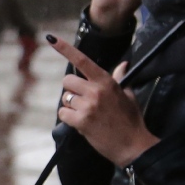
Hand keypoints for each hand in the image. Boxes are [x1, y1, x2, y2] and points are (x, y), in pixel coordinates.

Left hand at [48, 35, 158, 166]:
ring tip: (87, 114)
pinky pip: (63, 113)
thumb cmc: (131, 120)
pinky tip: (81, 123)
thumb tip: (123, 64)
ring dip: (71, 106)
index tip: (51, 38)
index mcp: (106, 81)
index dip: (65, 48)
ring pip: (65, 98)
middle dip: (72, 90)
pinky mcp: (81, 121)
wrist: (133, 145)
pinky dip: (68, 118)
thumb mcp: (128, 96)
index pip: (82, 60)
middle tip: (83, 100)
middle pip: (67, 80)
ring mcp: (87, 106)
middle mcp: (95, 90)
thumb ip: (119, 79)